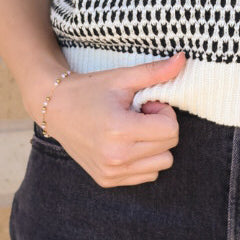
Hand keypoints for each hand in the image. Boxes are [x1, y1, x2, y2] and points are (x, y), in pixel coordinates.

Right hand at [42, 52, 185, 186]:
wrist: (55, 108)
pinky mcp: (107, 181)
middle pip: (169, 147)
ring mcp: (111, 173)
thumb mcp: (123, 77)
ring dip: (154, 146)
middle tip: (137, 115)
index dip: (163, 113)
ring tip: (132, 130)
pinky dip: (143, 160)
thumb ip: (155, 71)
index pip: (171, 130)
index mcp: (120, 131)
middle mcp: (116, 157)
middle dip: (160, 127)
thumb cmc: (90, 90)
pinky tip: (125, 143)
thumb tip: (184, 58)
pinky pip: (147, 176)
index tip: (145, 105)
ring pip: (162, 164)